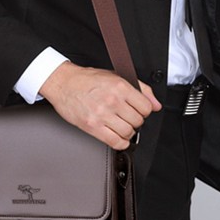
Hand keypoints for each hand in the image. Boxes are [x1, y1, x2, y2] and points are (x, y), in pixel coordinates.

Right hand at [39, 62, 161, 149]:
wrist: (63, 83)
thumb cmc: (86, 79)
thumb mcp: (116, 76)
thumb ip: (140, 89)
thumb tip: (156, 104)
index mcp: (120, 86)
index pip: (146, 107)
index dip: (144, 110)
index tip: (139, 110)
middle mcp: (112, 101)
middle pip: (138, 121)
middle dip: (136, 120)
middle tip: (128, 117)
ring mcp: (102, 114)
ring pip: (128, 132)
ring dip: (128, 131)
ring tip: (122, 125)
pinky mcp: (92, 126)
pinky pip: (115, 142)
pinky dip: (121, 143)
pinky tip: (119, 137)